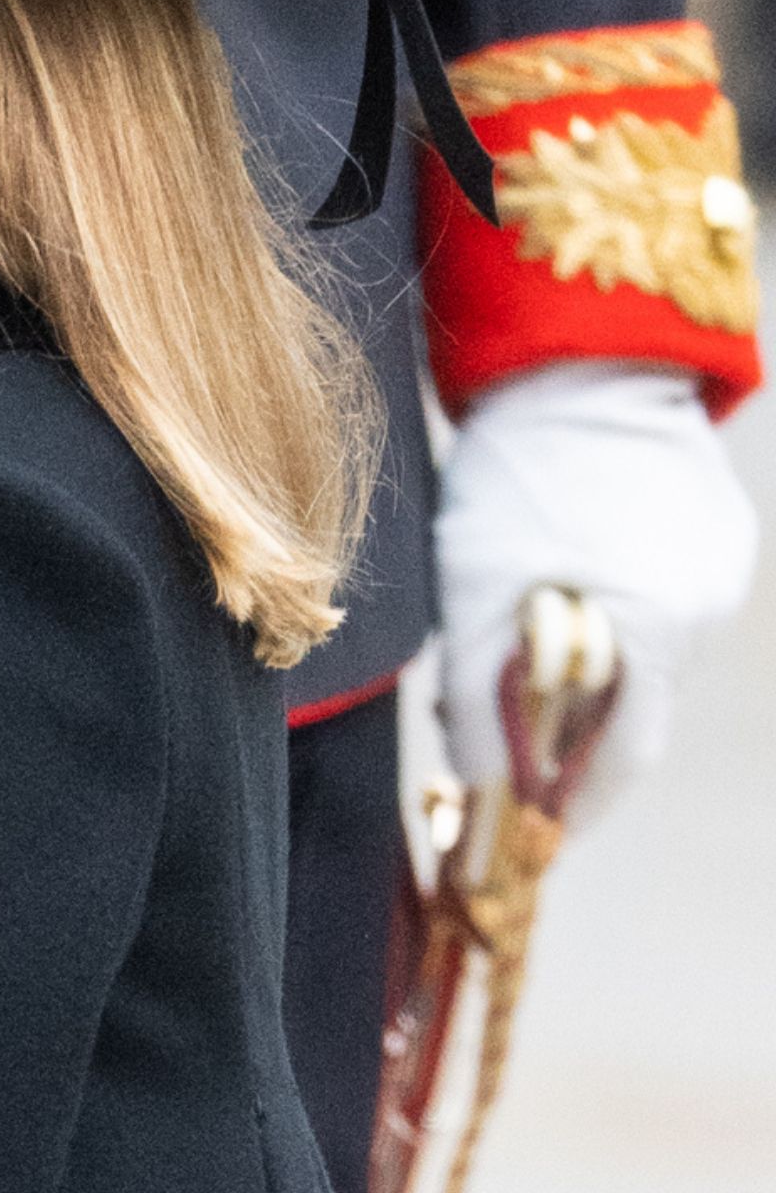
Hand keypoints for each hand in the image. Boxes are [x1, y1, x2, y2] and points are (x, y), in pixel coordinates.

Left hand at [435, 361, 756, 826]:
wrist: (575, 364)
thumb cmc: (518, 476)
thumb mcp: (472, 588)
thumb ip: (473, 691)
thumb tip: (475, 777)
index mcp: (655, 635)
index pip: (624, 756)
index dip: (579, 801)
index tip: (540, 828)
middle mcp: (704, 611)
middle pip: (635, 703)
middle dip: (572, 724)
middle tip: (504, 722)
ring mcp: (720, 567)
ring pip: (647, 645)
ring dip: (592, 656)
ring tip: (524, 626)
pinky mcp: (715, 526)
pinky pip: (661, 590)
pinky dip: (613, 602)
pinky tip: (564, 568)